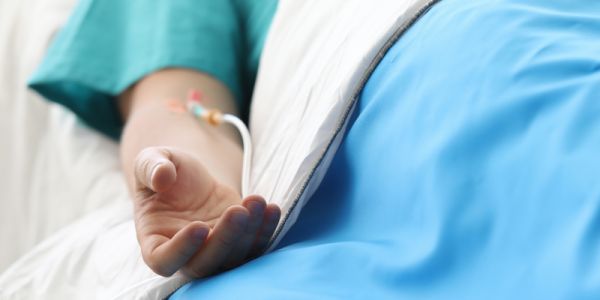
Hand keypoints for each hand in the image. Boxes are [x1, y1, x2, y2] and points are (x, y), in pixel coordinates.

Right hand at [132, 147, 280, 277]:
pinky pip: (254, 247)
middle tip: (238, 211)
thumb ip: (151, 167)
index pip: (163, 261)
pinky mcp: (237, 242)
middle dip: (225, 239)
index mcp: (154, 241)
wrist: (188, 176)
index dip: (181, 250)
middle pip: (204, 264)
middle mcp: (184, 254)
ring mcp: (213, 251)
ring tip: (257, 201)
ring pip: (233, 258)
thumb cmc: (165, 171)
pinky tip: (271, 208)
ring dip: (249, 233)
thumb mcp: (150, 159)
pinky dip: (265, 231)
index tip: (199, 227)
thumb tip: (162, 177)